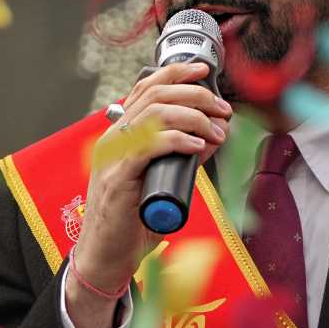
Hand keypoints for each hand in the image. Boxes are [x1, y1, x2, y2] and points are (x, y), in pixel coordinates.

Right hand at [65, 62, 230, 327]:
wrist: (106, 255)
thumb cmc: (131, 221)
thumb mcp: (163, 180)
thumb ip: (182, 157)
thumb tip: (212, 137)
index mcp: (122, 134)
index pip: (146, 89)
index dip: (176, 73)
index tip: (204, 72)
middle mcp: (114, 138)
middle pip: (156, 96)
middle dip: (196, 95)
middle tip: (222, 109)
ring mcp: (114, 157)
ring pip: (154, 115)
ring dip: (194, 116)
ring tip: (217, 130)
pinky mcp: (119, 178)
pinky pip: (149, 146)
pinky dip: (177, 139)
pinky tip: (196, 144)